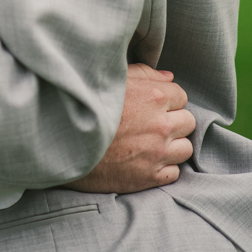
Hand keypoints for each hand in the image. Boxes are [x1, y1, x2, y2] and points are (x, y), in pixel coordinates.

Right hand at [68, 63, 194, 192]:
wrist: (64, 145)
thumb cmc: (86, 106)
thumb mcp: (112, 80)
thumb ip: (144, 74)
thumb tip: (168, 77)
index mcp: (153, 96)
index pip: (181, 95)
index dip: (167, 99)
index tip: (151, 104)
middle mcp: (161, 125)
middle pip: (188, 121)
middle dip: (173, 121)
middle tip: (151, 123)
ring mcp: (158, 153)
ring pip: (185, 148)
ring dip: (172, 145)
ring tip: (150, 142)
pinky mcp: (151, 177)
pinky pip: (174, 172)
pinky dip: (164, 167)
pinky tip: (145, 159)